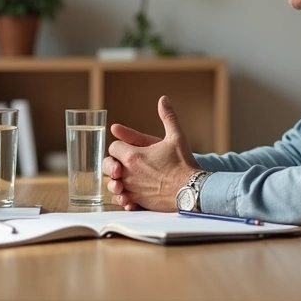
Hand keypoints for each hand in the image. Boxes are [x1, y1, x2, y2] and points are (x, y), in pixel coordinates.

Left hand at [103, 96, 199, 211]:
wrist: (192, 189)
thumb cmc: (183, 164)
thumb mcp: (176, 136)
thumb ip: (167, 117)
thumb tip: (164, 99)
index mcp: (133, 155)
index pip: (114, 147)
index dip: (121, 147)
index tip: (129, 148)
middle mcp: (128, 172)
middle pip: (108, 165)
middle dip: (113, 163)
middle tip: (123, 164)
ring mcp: (132, 188)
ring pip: (113, 183)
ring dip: (118, 180)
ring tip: (127, 178)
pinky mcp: (137, 201)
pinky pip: (123, 200)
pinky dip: (124, 198)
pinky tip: (131, 195)